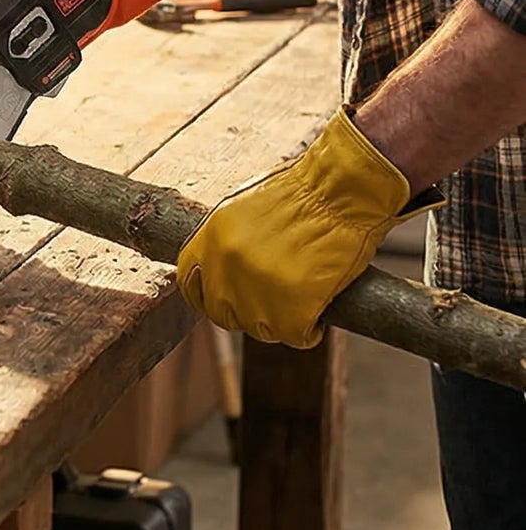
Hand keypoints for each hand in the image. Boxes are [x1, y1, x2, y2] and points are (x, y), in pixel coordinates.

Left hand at [176, 108, 436, 347]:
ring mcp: (257, 290)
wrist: (340, 193)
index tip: (225, 301)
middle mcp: (227, 266)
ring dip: (281, 321)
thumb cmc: (301, 197)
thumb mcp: (243, 212)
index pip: (190, 285)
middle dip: (245, 313)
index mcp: (212, 240)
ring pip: (260, 328)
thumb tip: (220, 273)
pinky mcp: (293, 308)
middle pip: (222, 313)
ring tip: (301, 298)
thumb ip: (225, 245)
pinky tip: (318, 310)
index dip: (206, 297)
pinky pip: (296, 336)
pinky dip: (310, 329)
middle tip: (273, 302)